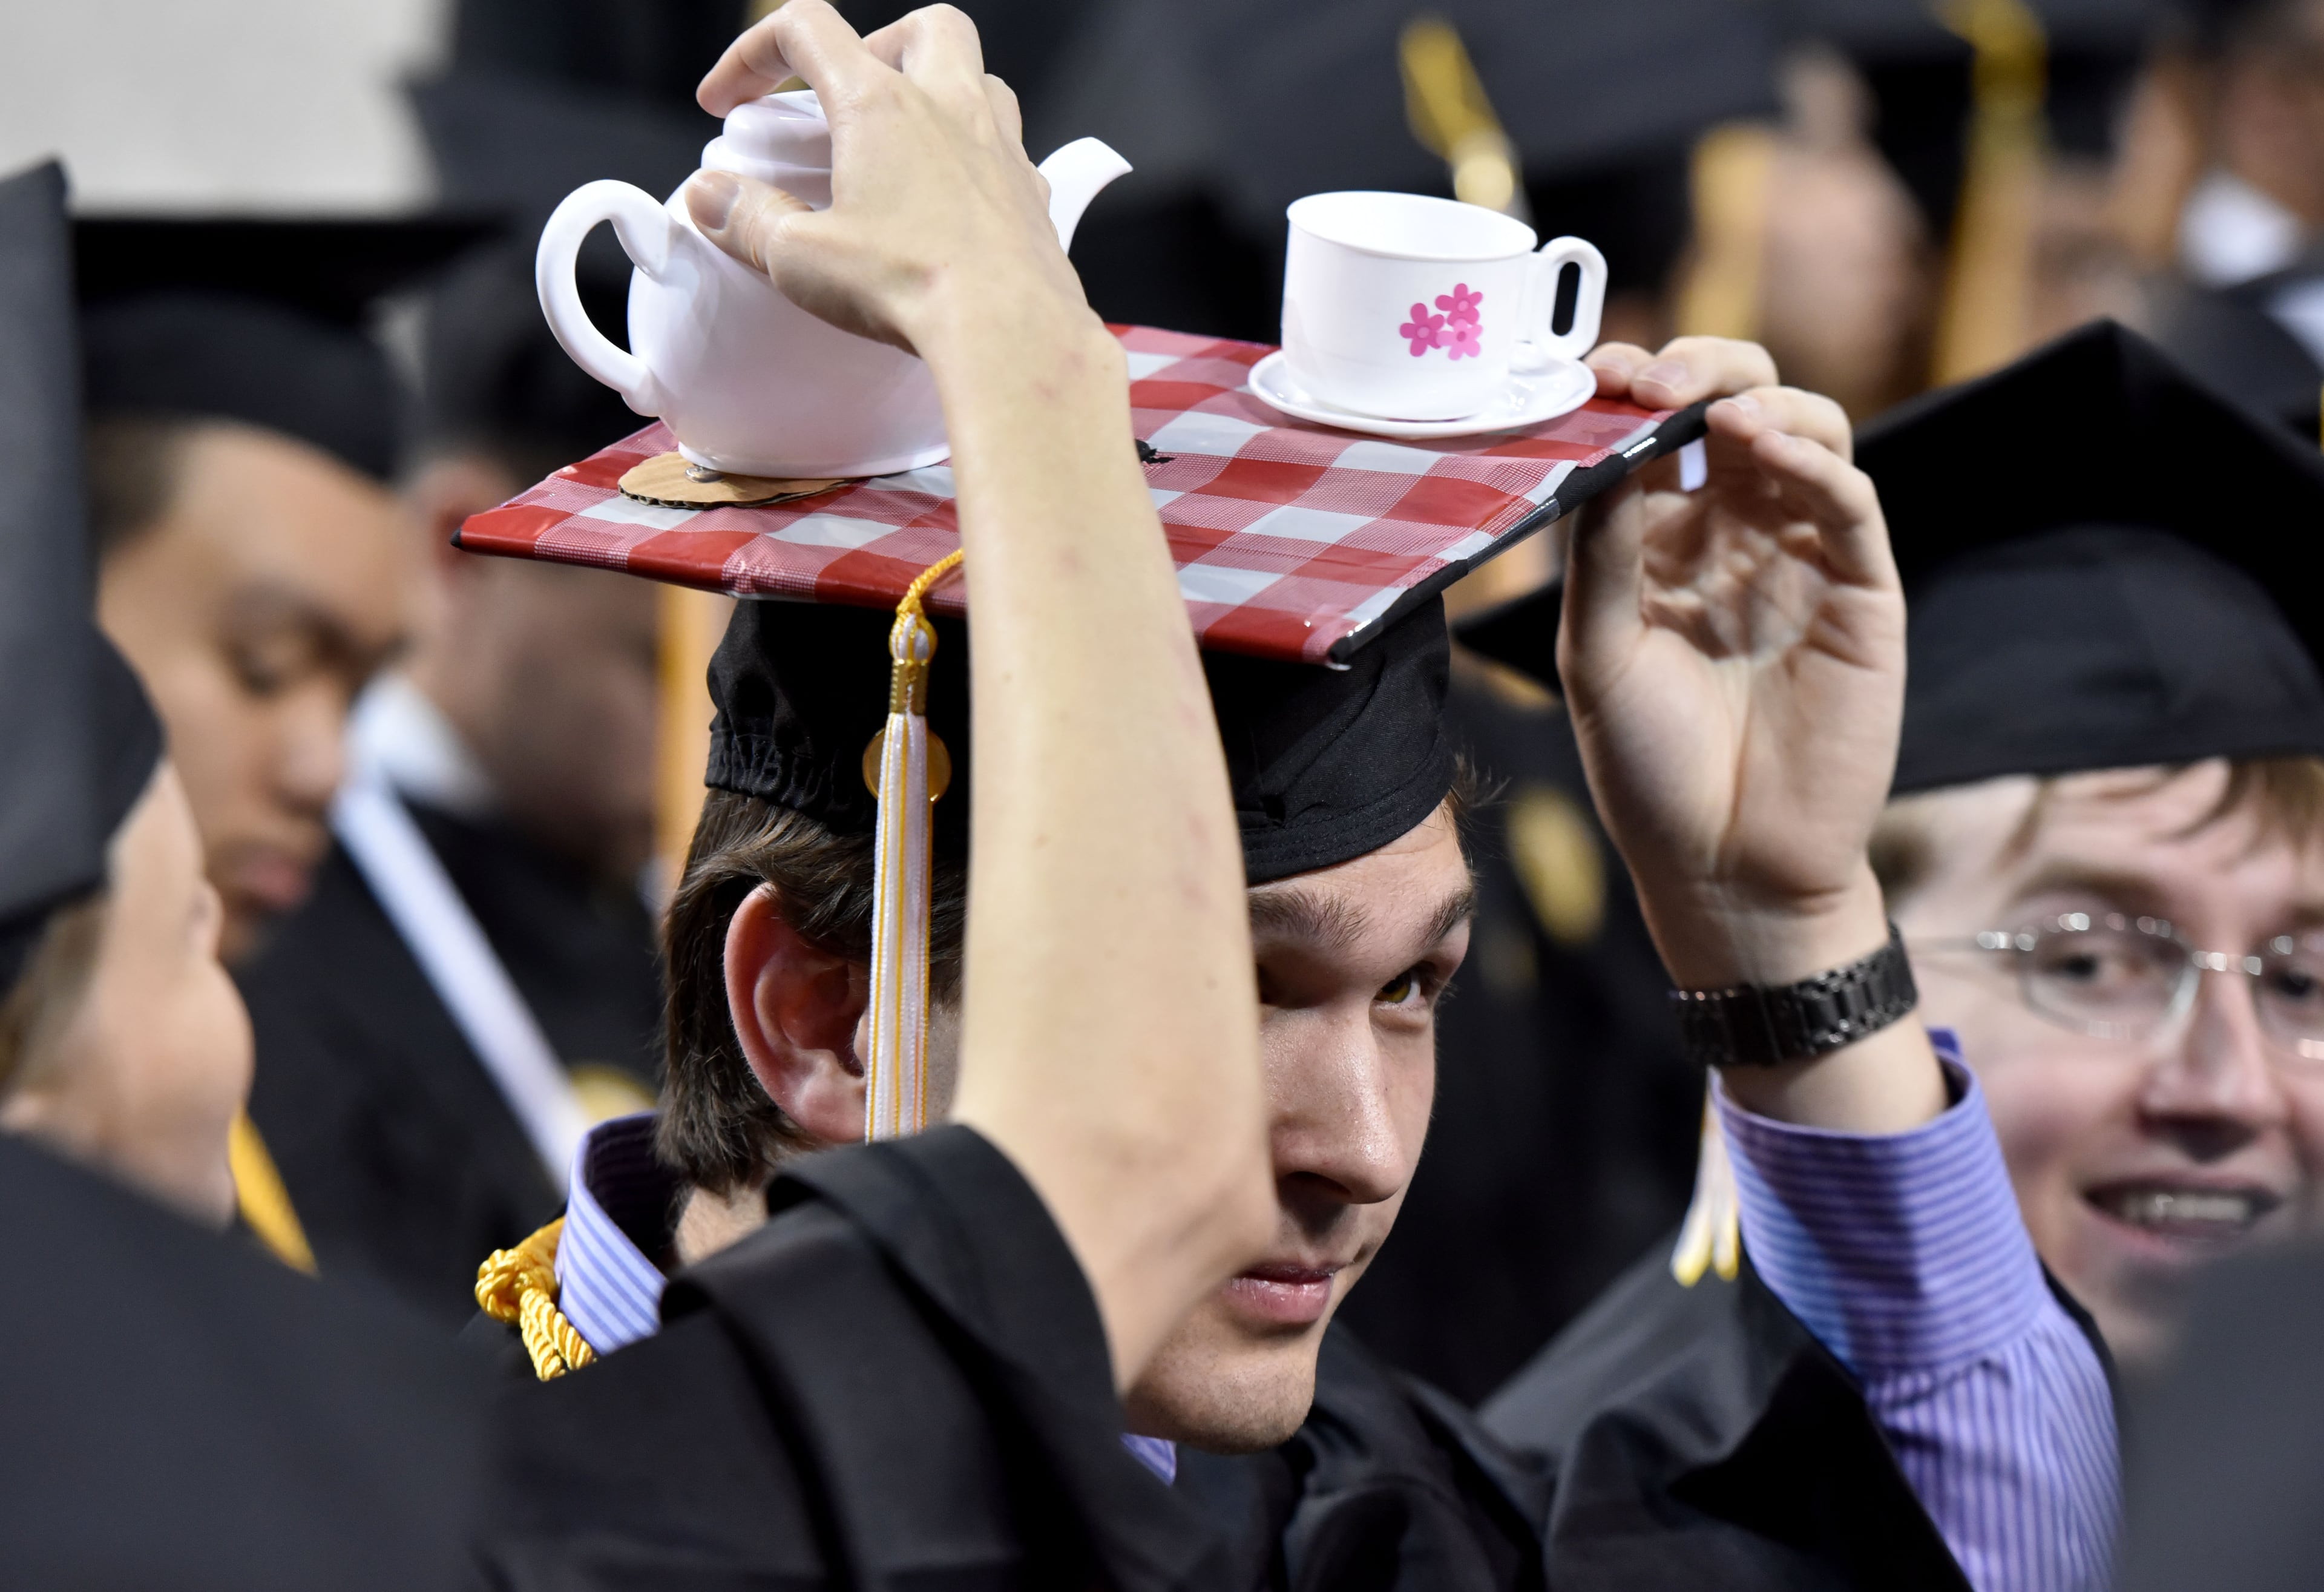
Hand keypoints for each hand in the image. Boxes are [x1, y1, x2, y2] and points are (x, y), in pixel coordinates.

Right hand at [683, 1, 1097, 369]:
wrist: (1010, 329)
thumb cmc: (913, 285)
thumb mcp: (802, 258)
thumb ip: (747, 219)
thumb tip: (709, 199)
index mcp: (880, 104)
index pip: (805, 30)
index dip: (752, 54)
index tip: (728, 102)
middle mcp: (950, 107)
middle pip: (923, 27)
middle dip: (878, 45)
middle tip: (847, 97)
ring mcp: (1002, 146)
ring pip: (980, 78)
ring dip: (940, 92)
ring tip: (904, 142)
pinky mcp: (1033, 193)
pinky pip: (1009, 149)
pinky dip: (975, 158)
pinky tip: (951, 202)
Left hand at [1559, 337, 1902, 991]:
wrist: (1727, 867)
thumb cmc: (1652, 769)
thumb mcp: (1600, 653)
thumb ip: (1602, 552)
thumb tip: (1600, 446)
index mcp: (1663, 542)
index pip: (1658, 434)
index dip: (1634, 390)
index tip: (1599, 372)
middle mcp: (1737, 534)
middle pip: (1740, 406)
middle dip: (1702, 371)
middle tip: (1655, 378)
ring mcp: (1804, 556)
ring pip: (1807, 432)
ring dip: (1762, 403)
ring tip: (1715, 411)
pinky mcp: (1862, 592)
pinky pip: (1850, 505)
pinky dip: (1813, 463)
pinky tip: (1765, 448)